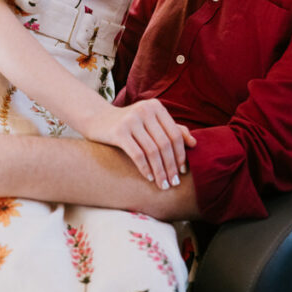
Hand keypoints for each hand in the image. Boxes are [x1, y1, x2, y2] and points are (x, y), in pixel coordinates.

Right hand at [82, 100, 196, 189]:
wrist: (97, 119)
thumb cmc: (129, 124)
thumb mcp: (151, 122)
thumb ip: (171, 129)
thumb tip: (194, 143)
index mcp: (156, 106)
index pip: (175, 134)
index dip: (181, 154)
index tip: (184, 171)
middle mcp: (145, 110)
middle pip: (165, 144)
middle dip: (171, 166)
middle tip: (174, 183)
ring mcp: (131, 120)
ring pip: (152, 151)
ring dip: (160, 171)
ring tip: (163, 185)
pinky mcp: (118, 131)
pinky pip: (137, 154)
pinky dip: (145, 169)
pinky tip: (150, 178)